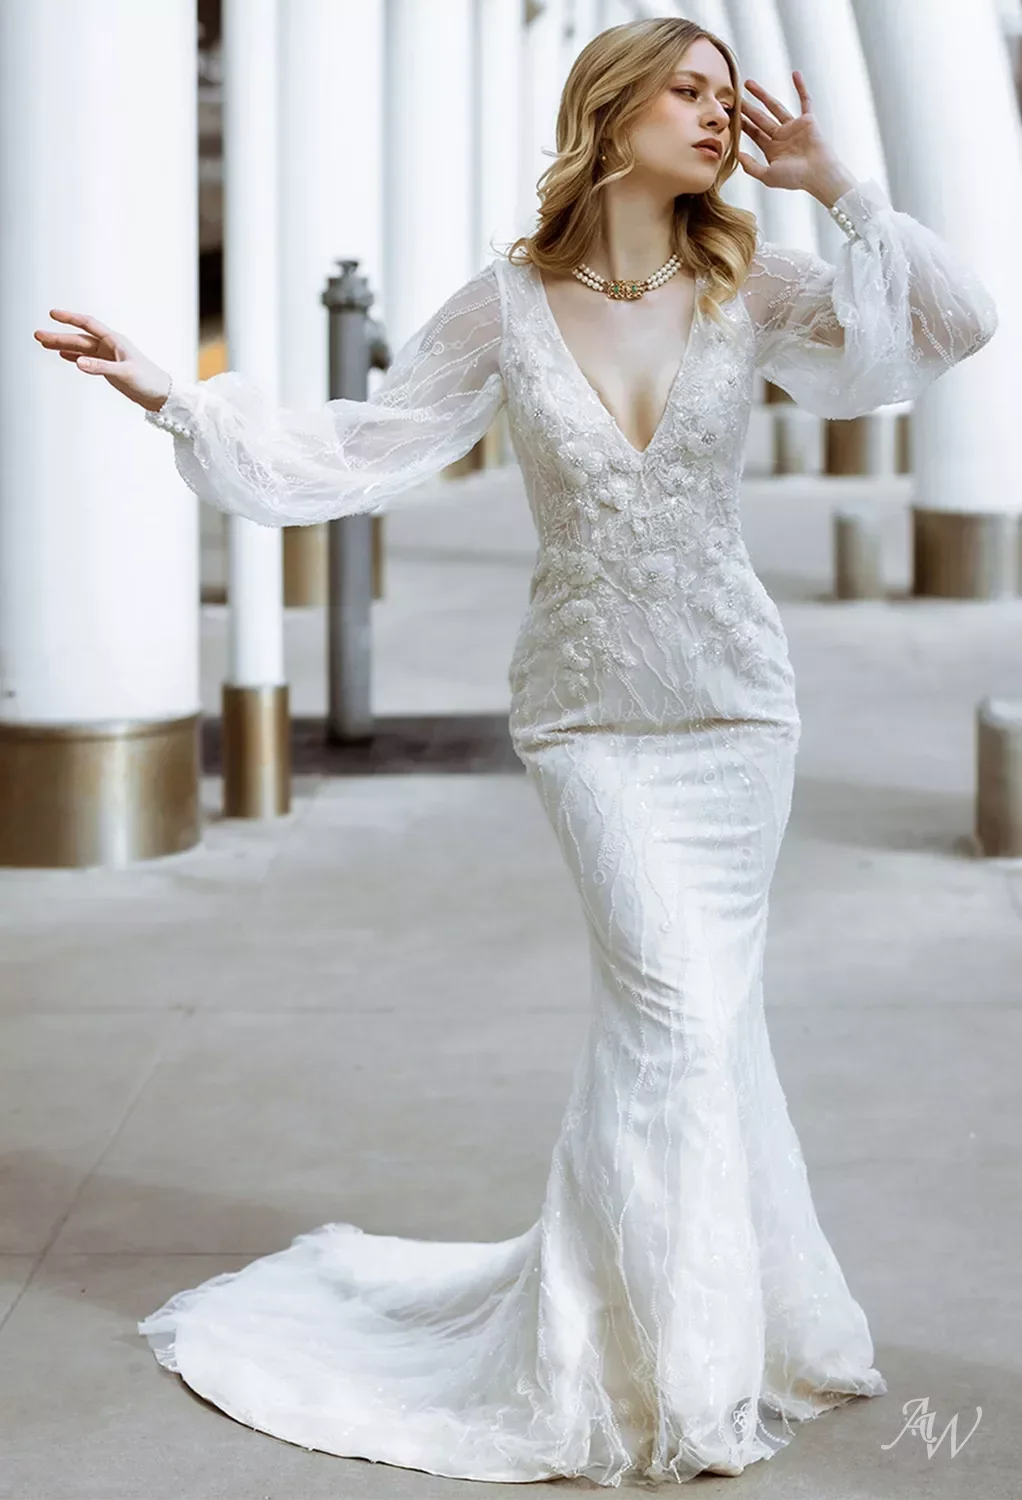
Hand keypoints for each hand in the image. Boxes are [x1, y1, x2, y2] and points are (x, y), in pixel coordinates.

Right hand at [32, 310, 171, 411]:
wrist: (161, 396)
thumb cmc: (149, 381)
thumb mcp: (124, 374)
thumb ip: (100, 368)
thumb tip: (78, 362)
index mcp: (114, 341)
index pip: (88, 324)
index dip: (70, 318)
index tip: (52, 314)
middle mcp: (110, 346)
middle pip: (79, 338)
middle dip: (58, 336)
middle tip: (38, 335)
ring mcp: (108, 358)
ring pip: (81, 349)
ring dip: (63, 346)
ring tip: (43, 343)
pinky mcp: (109, 369)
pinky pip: (87, 360)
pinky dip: (75, 357)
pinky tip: (63, 355)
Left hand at [738, 71, 855, 206]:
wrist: (819, 175)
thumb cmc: (795, 179)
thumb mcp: (768, 176)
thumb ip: (751, 167)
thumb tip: (736, 155)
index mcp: (772, 149)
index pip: (753, 133)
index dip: (741, 124)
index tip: (729, 114)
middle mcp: (782, 136)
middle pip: (760, 118)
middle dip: (747, 107)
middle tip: (734, 96)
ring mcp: (794, 127)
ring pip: (775, 106)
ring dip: (762, 95)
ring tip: (748, 83)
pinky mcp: (808, 120)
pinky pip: (805, 100)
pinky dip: (801, 87)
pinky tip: (795, 73)